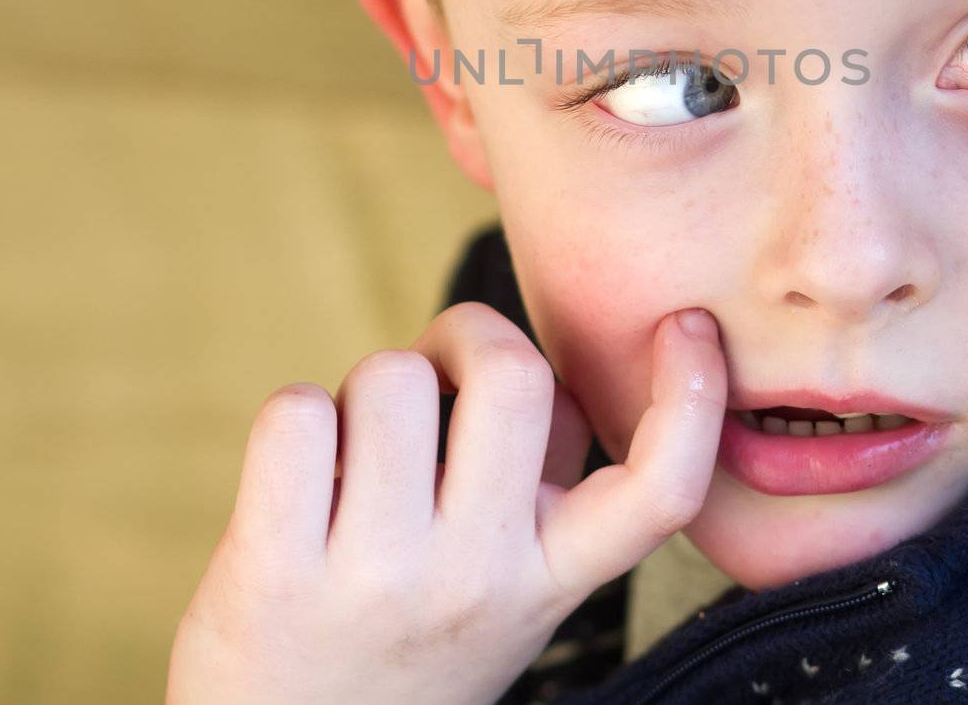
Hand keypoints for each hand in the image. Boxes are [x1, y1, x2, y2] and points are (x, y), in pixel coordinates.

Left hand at [165, 301, 725, 704]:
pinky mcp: (276, 570)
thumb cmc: (408, 639)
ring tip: (357, 451)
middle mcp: (478, 578)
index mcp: (551, 576)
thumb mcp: (512, 587)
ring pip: (390, 377)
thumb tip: (551, 367)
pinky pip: (296, 413)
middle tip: (439, 368)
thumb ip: (545, 484)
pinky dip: (296, 418)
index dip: (691, 396)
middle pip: (513, 375)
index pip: (658, 490)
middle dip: (469, 335)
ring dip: (367, 389)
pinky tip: (302, 475)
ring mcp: (378, 577)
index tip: (686, 328)